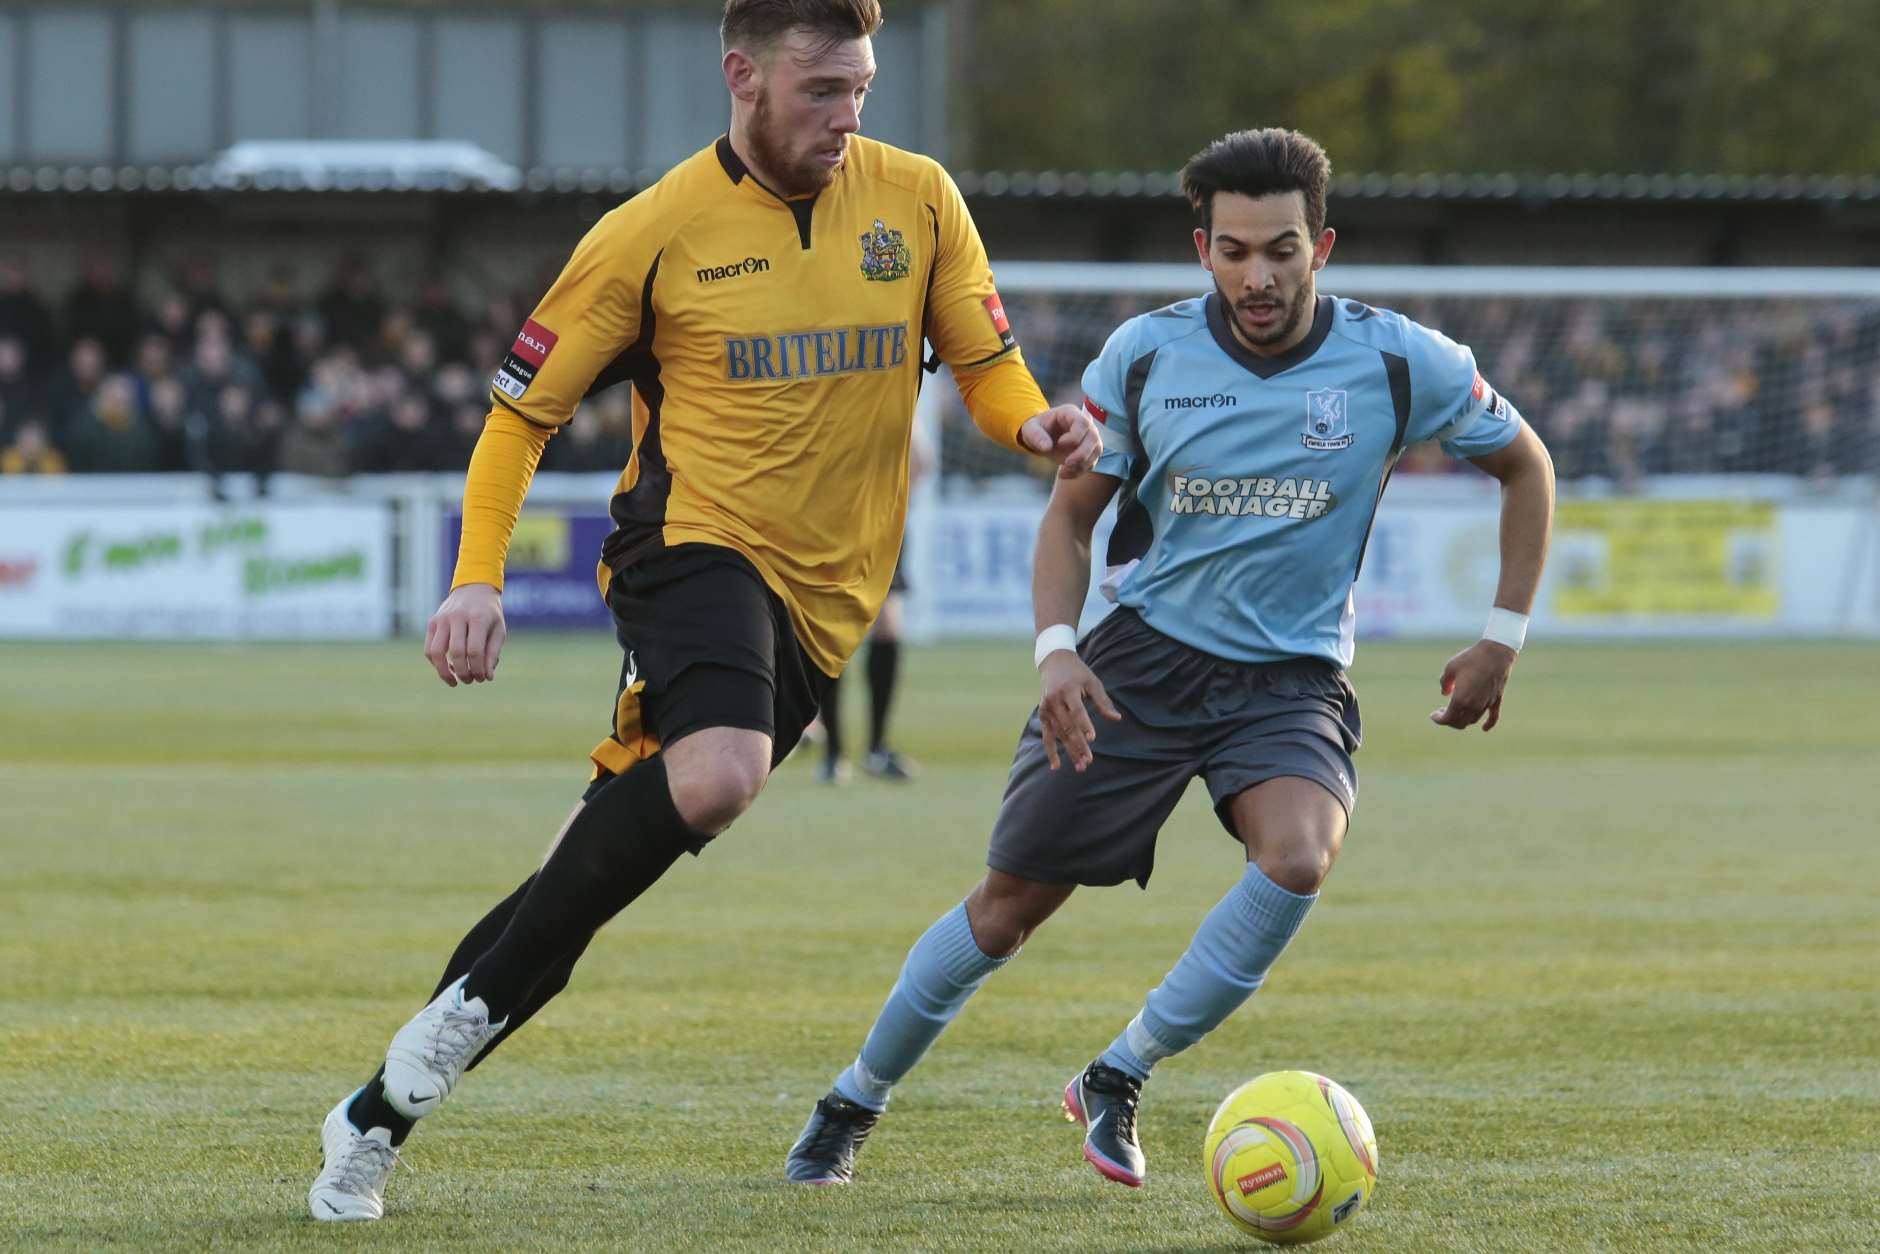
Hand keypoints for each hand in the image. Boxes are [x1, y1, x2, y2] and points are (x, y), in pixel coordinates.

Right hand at [424, 583, 505, 687]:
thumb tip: (487, 677)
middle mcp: (457, 617)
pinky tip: (447, 668)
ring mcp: (442, 619)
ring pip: (436, 652)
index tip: (483, 678)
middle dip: (463, 672)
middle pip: (456, 652)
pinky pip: (429, 648)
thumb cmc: (489, 613)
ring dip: (444, 672)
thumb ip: (493, 653)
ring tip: (454, 681)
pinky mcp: (432, 622)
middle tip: (470, 680)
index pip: (475, 651)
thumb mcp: (498, 630)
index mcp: (477, 618)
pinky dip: (436, 662)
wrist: (474, 588)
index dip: (478, 669)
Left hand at [1018, 404, 1102, 478]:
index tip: (1060, 444)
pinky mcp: (1089, 452)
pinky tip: (1064, 474)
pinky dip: (1079, 471)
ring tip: (1062, 472)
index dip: (1074, 436)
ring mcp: (1089, 438)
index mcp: (1070, 413)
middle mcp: (1085, 424)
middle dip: (1081, 454)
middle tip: (1066, 464)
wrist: (1041, 438)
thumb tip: (1047, 447)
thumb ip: (1036, 436)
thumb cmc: (1036, 429)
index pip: (1083, 423)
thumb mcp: (1030, 429)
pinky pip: (1091, 463)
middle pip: (1094, 437)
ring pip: (1096, 451)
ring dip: (1082, 465)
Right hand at [1038, 649, 1122, 771]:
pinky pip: (1047, 736)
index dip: (1084, 724)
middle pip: (1067, 726)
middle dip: (1078, 745)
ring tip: (1081, 766)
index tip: (1092, 739)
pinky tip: (1056, 767)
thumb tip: (1117, 719)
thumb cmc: (1078, 672)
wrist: (1054, 662)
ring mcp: (1046, 708)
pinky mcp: (1043, 714)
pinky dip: (1051, 751)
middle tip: (1089, 761)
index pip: (1076, 710)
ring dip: (1069, 751)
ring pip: (1059, 734)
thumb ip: (1103, 701)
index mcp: (1068, 690)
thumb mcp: (1092, 682)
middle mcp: (1054, 700)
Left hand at [1429, 639, 1517, 731]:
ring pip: (1473, 721)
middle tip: (1442, 712)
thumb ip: (1445, 683)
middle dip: (1449, 721)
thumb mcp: (1450, 668)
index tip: (1433, 716)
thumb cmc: (1471, 658)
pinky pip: (1493, 718)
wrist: (1496, 652)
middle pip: (1459, 723)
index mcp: (1460, 699)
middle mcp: (1474, 705)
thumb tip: (1445, 693)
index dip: (1438, 719)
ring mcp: (1486, 704)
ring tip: (1456, 712)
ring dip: (1463, 720)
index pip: (1447, 719)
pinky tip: (1484, 729)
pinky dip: (1488, 725)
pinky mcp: (1496, 700)